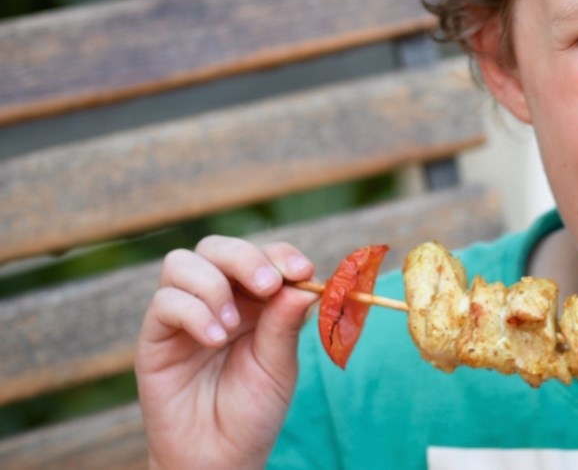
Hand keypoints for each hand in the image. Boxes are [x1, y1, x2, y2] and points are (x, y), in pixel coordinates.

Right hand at [135, 236, 315, 468]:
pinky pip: (164, 302)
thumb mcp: (279, 366)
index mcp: (255, 300)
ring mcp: (183, 315)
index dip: (281, 253)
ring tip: (233, 326)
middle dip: (246, 258)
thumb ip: (285, 324)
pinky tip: (215, 340)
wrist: (218, 457)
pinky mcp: (156, 337)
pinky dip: (193, 312)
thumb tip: (303, 284)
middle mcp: (217, 299)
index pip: (262, 255)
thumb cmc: (252, 412)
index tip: (302, 269)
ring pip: (183, 263)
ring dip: (214, 283)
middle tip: (269, 285)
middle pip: (218, 247)